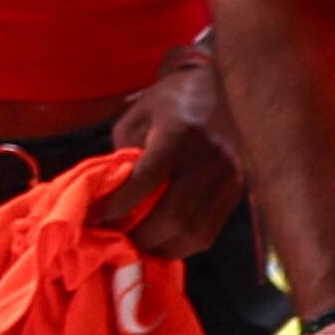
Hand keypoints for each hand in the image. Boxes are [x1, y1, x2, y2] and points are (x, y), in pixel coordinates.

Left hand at [94, 49, 244, 260]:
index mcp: (178, 136)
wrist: (218, 87)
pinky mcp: (237, 189)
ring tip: (141, 245)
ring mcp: (227, 176)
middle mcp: (207, 159)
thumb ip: (124, 156)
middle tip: (120, 240)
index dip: (118, 207)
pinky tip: (165, 241)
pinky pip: (210, 230)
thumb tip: (112, 198)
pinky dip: (184, 244)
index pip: (145, 182)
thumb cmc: (169, 101)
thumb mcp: (136, 118)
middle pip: (172, 217)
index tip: (98, 219)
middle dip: (141, 237)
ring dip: (163, 247)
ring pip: (194, 231)